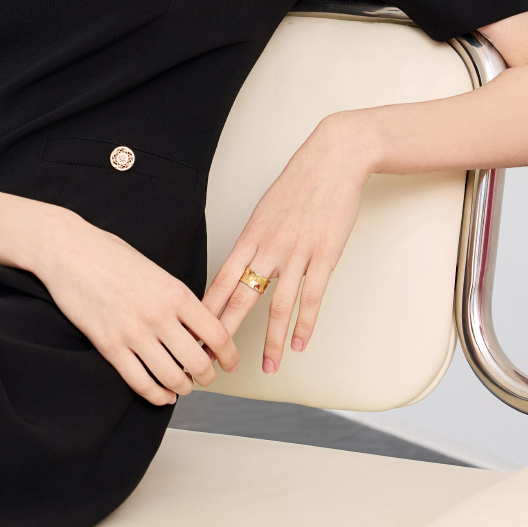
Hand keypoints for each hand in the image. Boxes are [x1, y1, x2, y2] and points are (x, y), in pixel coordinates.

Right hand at [36, 214, 240, 405]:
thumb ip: (177, 300)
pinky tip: (161, 394)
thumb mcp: (155, 271)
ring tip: (183, 386)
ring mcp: (133, 332)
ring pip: (172, 378)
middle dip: (206, 376)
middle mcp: (159, 315)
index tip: (230, 363)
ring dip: (183, 388)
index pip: (217, 334)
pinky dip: (156, 395)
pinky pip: (141, 383)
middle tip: (205, 376)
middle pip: (199, 363)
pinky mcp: (109, 345)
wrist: (69, 250)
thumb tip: (195, 331)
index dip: (229, 356)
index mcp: (176, 292)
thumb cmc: (110, 255)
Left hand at [203, 115, 370, 373]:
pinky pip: (312, 298)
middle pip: (241, 298)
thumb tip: (243, 264)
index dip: (206, 309)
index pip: (221, 280)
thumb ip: (256, 239)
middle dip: (225, 333)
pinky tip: (299, 344)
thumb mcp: (267, 209)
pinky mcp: (324, 256)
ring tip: (267, 366)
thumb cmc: (299, 182)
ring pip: (278, 306)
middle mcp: (269, 248)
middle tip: (214, 360)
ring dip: (271, 341)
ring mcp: (297, 254)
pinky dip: (305, 324)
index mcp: (250, 235)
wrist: (333, 160)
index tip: (193, 331)